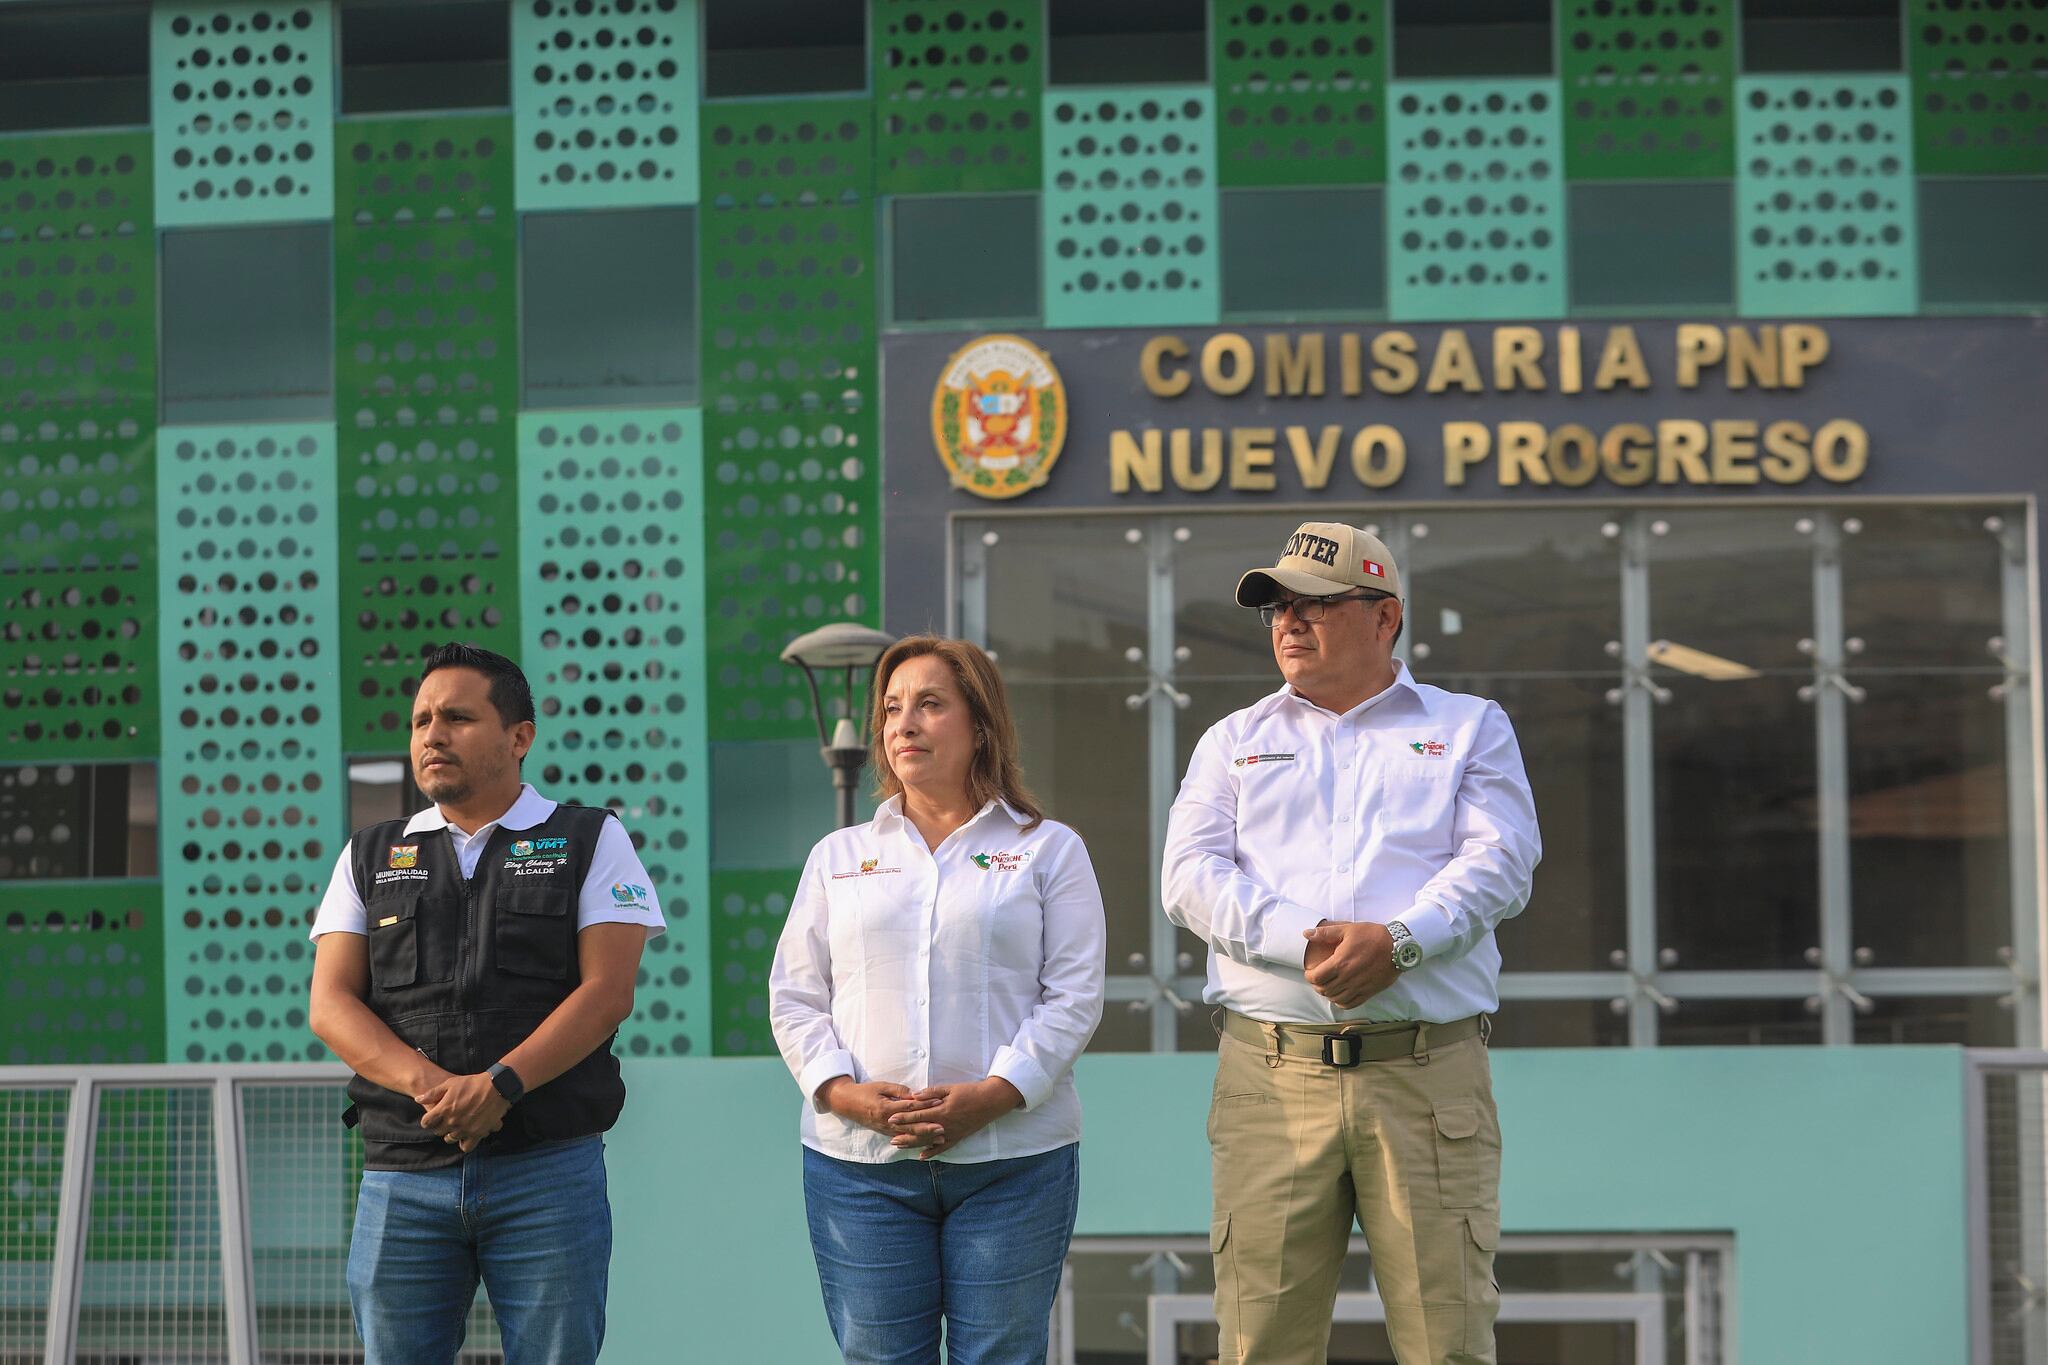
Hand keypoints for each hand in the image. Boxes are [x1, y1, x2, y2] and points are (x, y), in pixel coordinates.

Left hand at [415, 1073, 509, 1152]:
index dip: (428, 1120)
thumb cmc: (471, 1083)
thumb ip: (432, 1093)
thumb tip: (418, 1099)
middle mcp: (452, 1122)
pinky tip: (467, 1135)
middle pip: (438, 1131)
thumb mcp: (450, 1083)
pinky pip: (466, 1146)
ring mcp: (464, 1129)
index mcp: (443, 1109)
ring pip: (450, 1139)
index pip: (426, 1122)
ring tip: (457, 1126)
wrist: (495, 1086)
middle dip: (440, 1126)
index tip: (432, 1117)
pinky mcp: (477, 1133)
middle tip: (446, 1119)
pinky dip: (465, 1143)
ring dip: (451, 1133)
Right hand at [819, 1078, 942, 1139]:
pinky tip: (925, 1143)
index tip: (938, 1102)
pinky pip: (902, 1139)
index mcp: (886, 1108)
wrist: (847, 1104)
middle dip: (928, 1128)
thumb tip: (915, 1094)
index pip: (909, 1107)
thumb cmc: (865, 1091)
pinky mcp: (885, 1133)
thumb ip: (898, 1090)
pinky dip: (914, 1141)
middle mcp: (886, 1122)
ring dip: (924, 1137)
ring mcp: (886, 1129)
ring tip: (939, 1138)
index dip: (925, 1105)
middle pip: (911, 1126)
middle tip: (943, 1128)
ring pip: (908, 1136)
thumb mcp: (881, 1086)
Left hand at [887, 1078, 1024, 1159]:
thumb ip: (931, 1093)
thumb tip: (914, 1096)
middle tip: (890, 1135)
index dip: (904, 1117)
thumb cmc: (970, 1092)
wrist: (990, 1101)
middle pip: (920, 1130)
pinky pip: (943, 1148)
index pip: (918, 1115)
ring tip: (900, 1146)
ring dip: (913, 1144)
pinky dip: (932, 1152)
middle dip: (904, 1133)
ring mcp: (951, 1133)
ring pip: (928, 1141)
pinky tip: (922, 1156)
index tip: (891, 1119)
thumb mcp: (950, 1088)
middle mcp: (944, 1125)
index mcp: (941, 1110)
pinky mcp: (958, 1137)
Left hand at [1302, 920, 1397, 1008]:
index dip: (1309, 976)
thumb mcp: (1348, 929)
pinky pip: (1350, 1004)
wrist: (1398, 946)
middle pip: (1324, 990)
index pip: (1316, 978)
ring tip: (1328, 986)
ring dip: (1328, 994)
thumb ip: (1325, 933)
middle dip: (1317, 985)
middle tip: (1318, 979)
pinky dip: (1342, 1002)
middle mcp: (1348, 977)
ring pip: (1336, 998)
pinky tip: (1340, 995)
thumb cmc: (1373, 936)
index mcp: (1340, 962)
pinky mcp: (1369, 992)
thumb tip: (1306, 933)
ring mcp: (1359, 987)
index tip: (1310, 972)